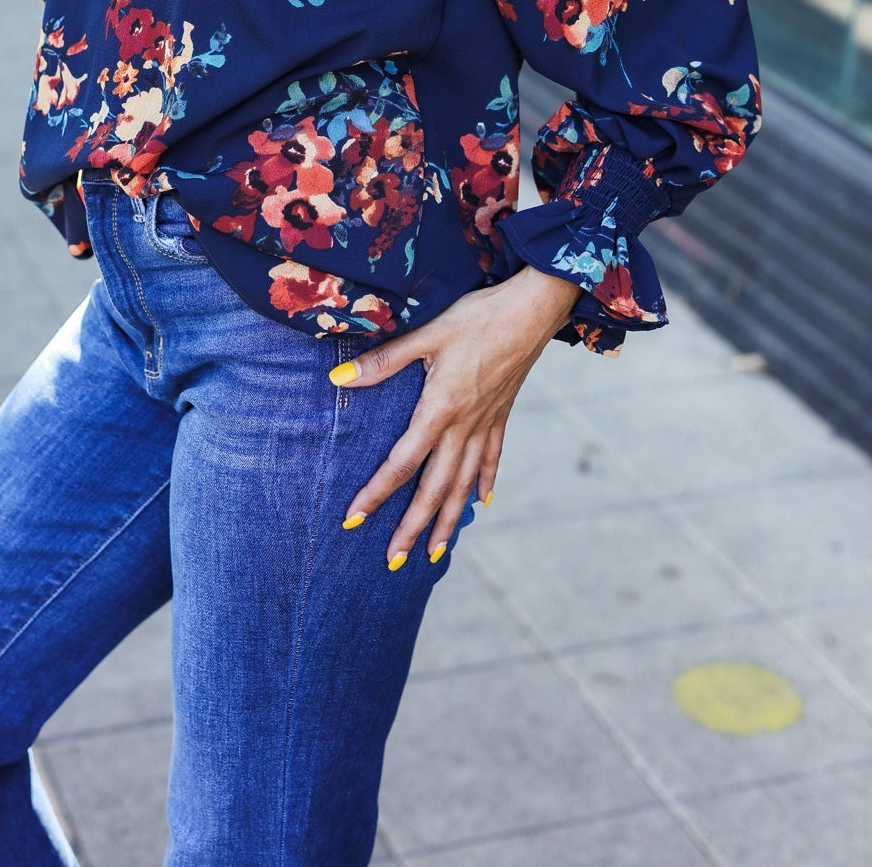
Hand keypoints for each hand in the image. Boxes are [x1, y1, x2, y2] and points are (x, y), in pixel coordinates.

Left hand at [331, 265, 579, 567]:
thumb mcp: (427, 334)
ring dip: (449, 519)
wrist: (533, 310)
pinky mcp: (502, 414)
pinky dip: (485, 482)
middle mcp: (464, 426)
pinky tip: (482, 502)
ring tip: (435, 551)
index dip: (377, 493)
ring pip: (464, 483)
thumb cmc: (478, 317)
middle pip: (435, 488)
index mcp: (441, 409)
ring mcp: (486, 423)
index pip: (402, 462)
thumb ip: (384, 362)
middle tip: (393, 561)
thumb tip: (338, 378)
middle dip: (413, 527)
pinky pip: (493, 458)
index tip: (353, 519)